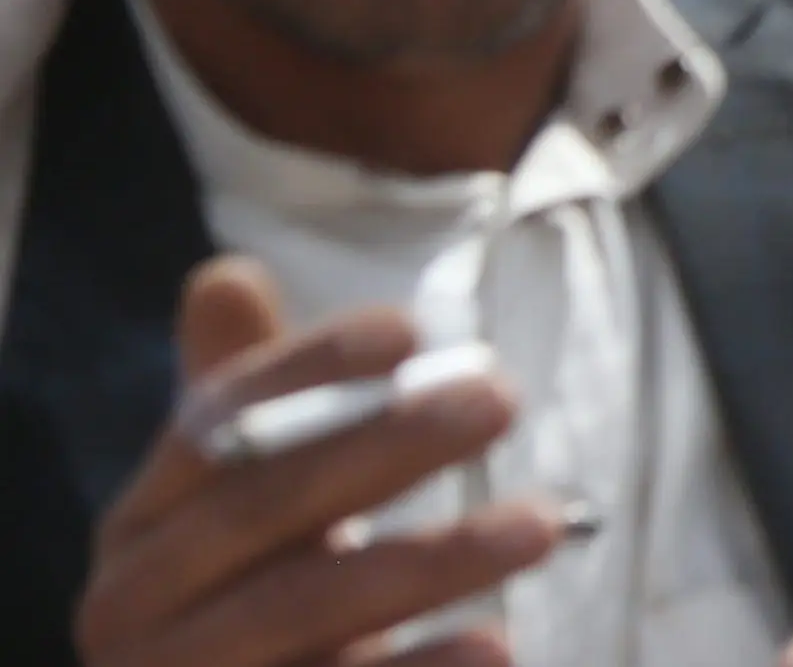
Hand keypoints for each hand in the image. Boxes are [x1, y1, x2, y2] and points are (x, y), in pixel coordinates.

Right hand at [79, 257, 552, 666]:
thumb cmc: (252, 585)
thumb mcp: (241, 495)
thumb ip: (250, 401)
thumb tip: (226, 276)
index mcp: (141, 522)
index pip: (216, 424)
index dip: (308, 370)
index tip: (412, 329)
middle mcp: (135, 604)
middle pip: (266, 509)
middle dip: (388, 448)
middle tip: (502, 398)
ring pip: (307, 606)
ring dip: (431, 561)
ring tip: (542, 523)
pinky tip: (498, 645)